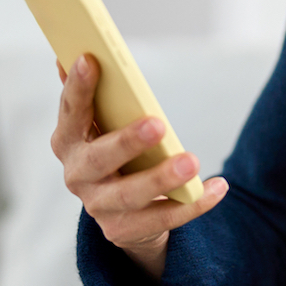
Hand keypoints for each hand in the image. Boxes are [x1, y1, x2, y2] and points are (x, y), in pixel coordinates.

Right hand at [50, 54, 227, 278]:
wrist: (122, 212)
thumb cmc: (113, 152)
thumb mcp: (100, 125)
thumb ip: (89, 95)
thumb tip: (71, 53)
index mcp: (67, 142)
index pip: (70, 113)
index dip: (77, 88)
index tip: (91, 59)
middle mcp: (77, 176)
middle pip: (99, 159)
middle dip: (126, 141)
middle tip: (158, 123)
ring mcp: (100, 207)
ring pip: (131, 195)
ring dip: (162, 178)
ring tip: (192, 161)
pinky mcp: (124, 232)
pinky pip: (164, 218)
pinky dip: (194, 203)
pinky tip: (218, 187)